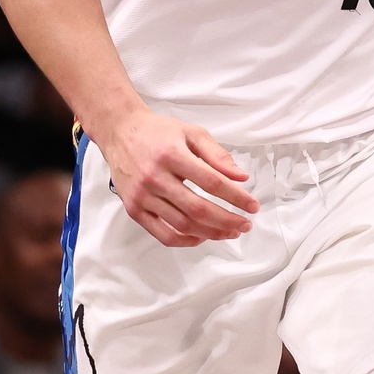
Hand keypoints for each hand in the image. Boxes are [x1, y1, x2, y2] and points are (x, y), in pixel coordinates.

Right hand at [101, 108, 257, 246]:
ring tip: (230, 232)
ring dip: (211, 233)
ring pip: (182, 225)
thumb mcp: (192, 133)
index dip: (236, 197)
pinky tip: (203, 236)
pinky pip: (162, 234)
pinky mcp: (134, 209)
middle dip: (227, 220)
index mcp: (171, 155)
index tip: (252, 205)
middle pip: (198, 208)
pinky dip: (185, 241)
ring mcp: (142, 196)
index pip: (211, 182)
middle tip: (245, 224)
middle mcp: (155, 177)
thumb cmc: (158, 132)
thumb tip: (240, 177)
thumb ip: (217, 155)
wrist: (120, 132)